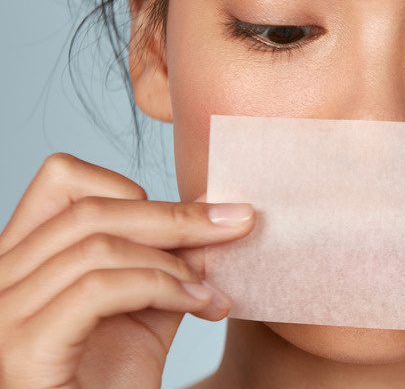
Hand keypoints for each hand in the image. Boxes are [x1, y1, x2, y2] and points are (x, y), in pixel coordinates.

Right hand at [0, 154, 253, 388]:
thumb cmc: (117, 381)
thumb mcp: (151, 305)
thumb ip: (170, 258)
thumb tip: (211, 208)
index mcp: (23, 259)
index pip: (62, 180)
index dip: (131, 189)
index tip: (190, 219)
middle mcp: (0, 278)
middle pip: (90, 209)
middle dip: (177, 217)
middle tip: (238, 225)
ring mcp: (4, 314)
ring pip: (96, 246)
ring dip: (174, 262)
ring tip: (212, 291)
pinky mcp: (23, 349)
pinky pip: (97, 290)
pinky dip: (162, 289)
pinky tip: (200, 306)